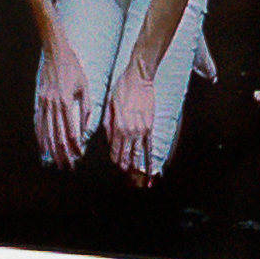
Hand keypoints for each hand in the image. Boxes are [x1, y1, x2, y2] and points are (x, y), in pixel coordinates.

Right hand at [31, 30, 98, 163]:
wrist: (55, 53)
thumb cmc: (72, 68)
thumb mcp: (85, 86)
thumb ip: (87, 108)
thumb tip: (86, 127)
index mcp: (66, 101)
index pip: (70, 130)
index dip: (74, 145)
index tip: (79, 155)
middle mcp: (53, 104)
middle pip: (56, 135)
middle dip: (62, 153)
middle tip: (67, 166)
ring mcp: (43, 102)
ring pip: (46, 131)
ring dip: (50, 148)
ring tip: (54, 161)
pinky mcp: (38, 100)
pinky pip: (38, 122)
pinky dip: (40, 136)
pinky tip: (42, 145)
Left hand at [107, 42, 181, 181]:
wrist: (139, 77)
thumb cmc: (122, 88)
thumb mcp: (108, 104)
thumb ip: (108, 123)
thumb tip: (108, 138)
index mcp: (117, 126)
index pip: (115, 149)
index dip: (115, 159)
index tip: (116, 165)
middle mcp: (129, 131)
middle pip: (127, 155)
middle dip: (126, 167)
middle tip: (127, 177)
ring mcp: (141, 130)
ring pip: (138, 154)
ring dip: (138, 167)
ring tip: (139, 181)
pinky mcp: (151, 126)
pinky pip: (150, 146)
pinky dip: (150, 159)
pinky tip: (152, 169)